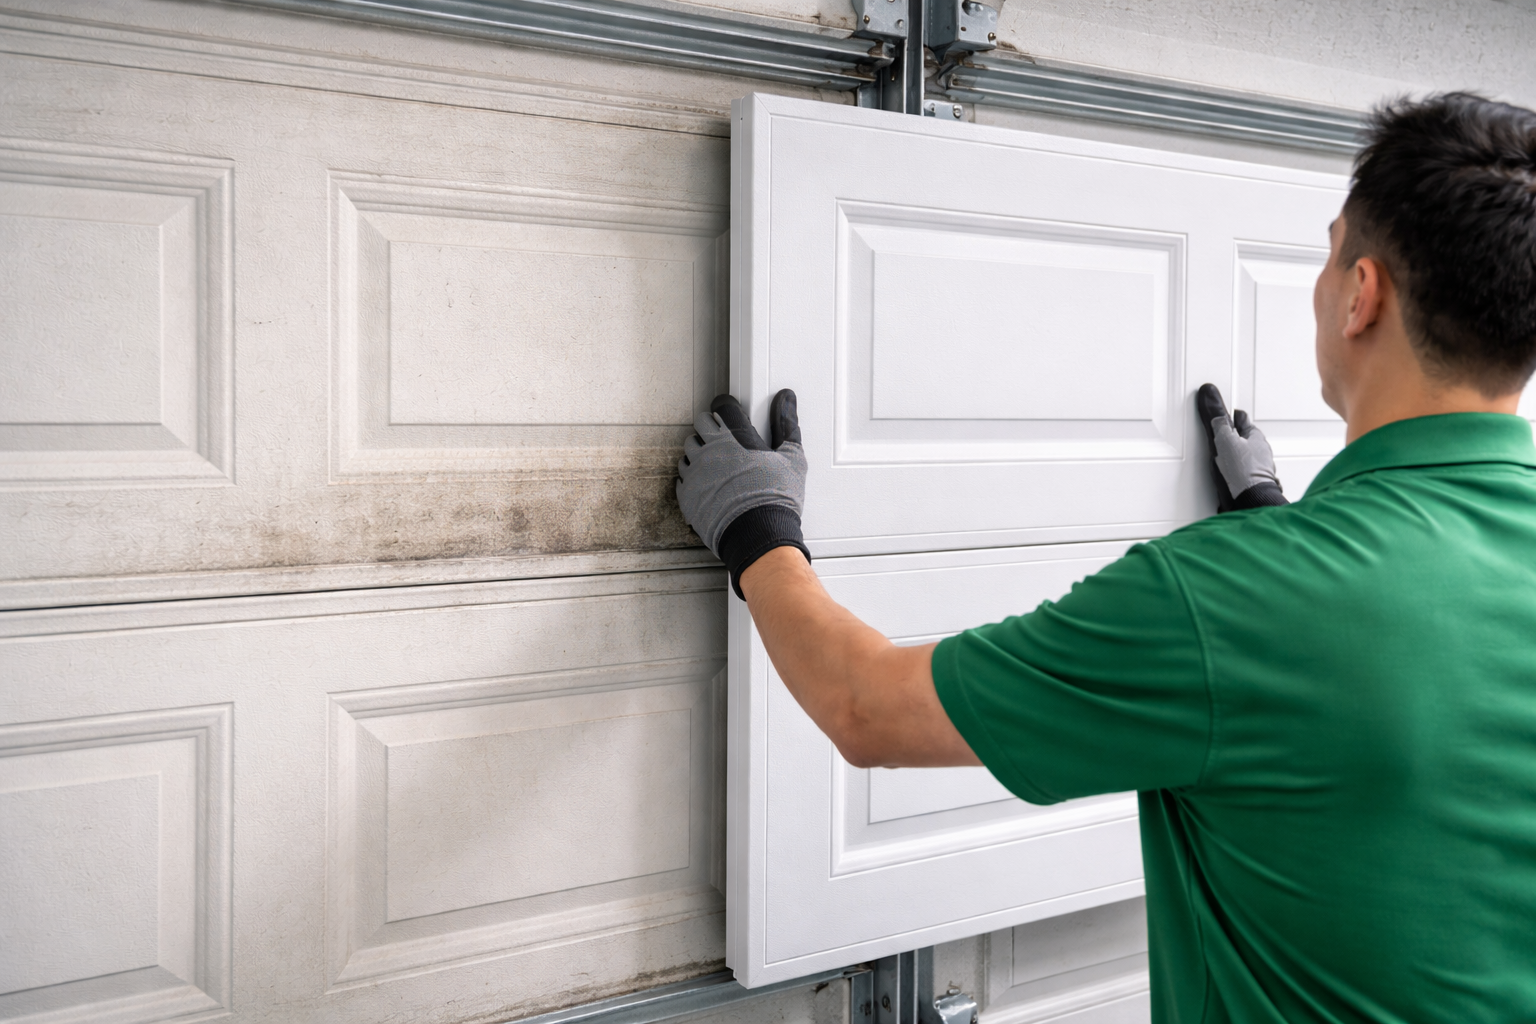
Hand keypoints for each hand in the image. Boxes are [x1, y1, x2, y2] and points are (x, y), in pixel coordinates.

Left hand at [677, 390, 809, 597]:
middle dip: (710, 428)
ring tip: (717, 466)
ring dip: (699, 454)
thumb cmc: (776, 499)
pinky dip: (692, 479)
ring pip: (688, 451)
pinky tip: (708, 486)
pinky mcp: (686, 495)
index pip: (721, 407)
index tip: (732, 416)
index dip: (727, 410)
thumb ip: (787, 424)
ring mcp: (695, 472)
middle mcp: (710, 450)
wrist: (759, 536)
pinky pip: (682, 478)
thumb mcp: (793, 458)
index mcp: (735, 436)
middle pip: (700, 425)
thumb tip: (786, 400)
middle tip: (725, 440)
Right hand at [1196, 384, 1287, 511]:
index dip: (1232, 414)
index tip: (1226, 411)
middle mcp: (1259, 452)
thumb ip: (1217, 419)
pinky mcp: (1249, 483)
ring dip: (1234, 454)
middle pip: (1244, 437)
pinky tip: (1225, 474)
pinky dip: (1234, 470)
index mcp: (1255, 437)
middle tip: (1222, 430)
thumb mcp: (1225, 439)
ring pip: (1243, 455)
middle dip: (1233, 434)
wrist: (1251, 502)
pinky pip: (1240, 472)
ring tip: (1222, 453)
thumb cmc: (1244, 472)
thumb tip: (1210, 394)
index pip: (1242, 419)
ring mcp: (1255, 469)